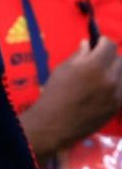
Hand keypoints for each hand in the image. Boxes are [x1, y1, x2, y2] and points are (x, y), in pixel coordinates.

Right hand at [26, 37, 121, 156]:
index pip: (109, 45)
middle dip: (109, 57)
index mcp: (94, 66)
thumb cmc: (53, 95)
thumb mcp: (61, 70)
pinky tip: (103, 90)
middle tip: (97, 62)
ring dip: (114, 72)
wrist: (53, 125)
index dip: (102, 42)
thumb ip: (79, 56)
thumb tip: (88, 44)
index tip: (97, 45)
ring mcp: (116, 94)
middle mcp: (110, 78)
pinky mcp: (117, 106)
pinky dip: (115, 86)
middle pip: (119, 59)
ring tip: (101, 77)